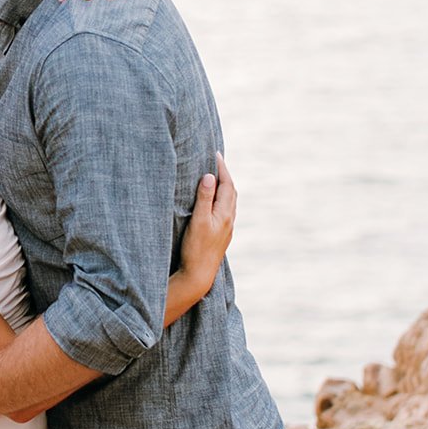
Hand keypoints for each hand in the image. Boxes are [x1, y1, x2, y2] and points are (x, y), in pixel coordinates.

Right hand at [179, 152, 236, 286]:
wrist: (200, 275)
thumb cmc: (196, 248)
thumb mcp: (198, 220)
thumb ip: (204, 198)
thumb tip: (210, 176)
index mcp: (225, 213)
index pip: (227, 184)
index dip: (222, 168)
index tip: (216, 154)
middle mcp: (229, 220)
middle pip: (231, 191)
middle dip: (225, 175)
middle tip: (216, 161)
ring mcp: (226, 229)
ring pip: (230, 202)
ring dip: (225, 187)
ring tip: (217, 177)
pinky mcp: (221, 236)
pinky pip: (226, 210)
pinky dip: (222, 199)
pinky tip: (215, 202)